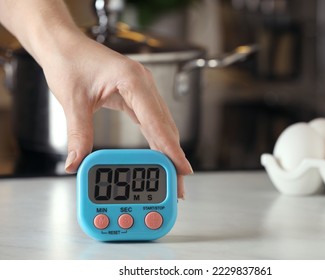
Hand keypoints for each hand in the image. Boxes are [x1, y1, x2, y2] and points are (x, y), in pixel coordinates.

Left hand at [42, 32, 192, 198]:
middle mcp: (143, 83)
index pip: (157, 121)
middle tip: (179, 181)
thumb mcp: (72, 101)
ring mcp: (143, 88)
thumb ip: (78, 133)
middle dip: (173, 156)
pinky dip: (158, 139)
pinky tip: (161, 154)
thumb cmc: (69, 62)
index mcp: (132, 80)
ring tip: (172, 173)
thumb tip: (76, 162)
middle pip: (166, 126)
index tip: (182, 168)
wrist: (64, 44)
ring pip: (163, 124)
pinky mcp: (137, 94)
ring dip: (168, 149)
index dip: (171, 148)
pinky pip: (153, 121)